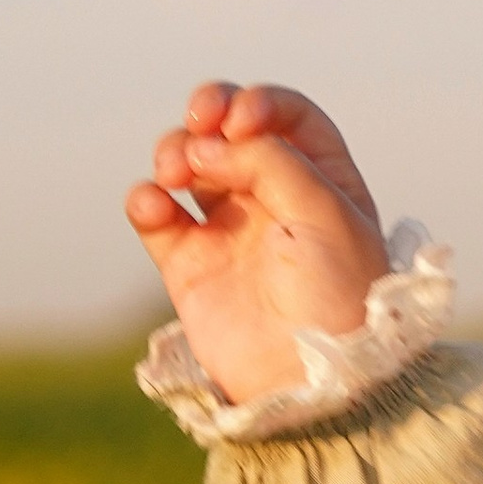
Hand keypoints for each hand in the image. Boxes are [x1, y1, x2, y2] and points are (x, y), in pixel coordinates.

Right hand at [126, 82, 391, 407]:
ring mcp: (229, 227)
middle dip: (207, 111)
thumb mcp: (324, 213)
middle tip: (201, 123)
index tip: (241, 120)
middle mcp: (275, 197)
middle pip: (228, 128)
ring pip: (187, 162)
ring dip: (174, 150)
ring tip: (177, 173)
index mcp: (323, 180)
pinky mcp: (188, 263)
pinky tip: (155, 205)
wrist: (310, 380)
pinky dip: (145, 198)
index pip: (286, 115)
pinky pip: (155, 213)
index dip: (258, 103)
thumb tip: (206, 145)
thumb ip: (269, 161)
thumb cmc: (336, 296)